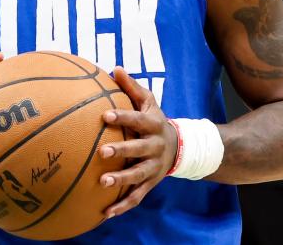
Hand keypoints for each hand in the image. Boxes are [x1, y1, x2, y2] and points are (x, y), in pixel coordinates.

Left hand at [98, 67, 177, 218]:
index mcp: (153, 125)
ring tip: (102, 182)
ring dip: (121, 180)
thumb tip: (114, 68)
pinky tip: (105, 214)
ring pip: (138, 175)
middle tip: (102, 151)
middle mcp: (155, 146)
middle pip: (139, 149)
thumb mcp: (148, 102)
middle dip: (121, 150)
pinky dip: (123, 206)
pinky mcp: (151, 183)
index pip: (137, 120)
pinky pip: (137, 196)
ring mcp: (154, 167)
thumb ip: (131, 87)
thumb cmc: (154, 120)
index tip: (105, 116)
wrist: (180, 147)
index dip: (123, 118)